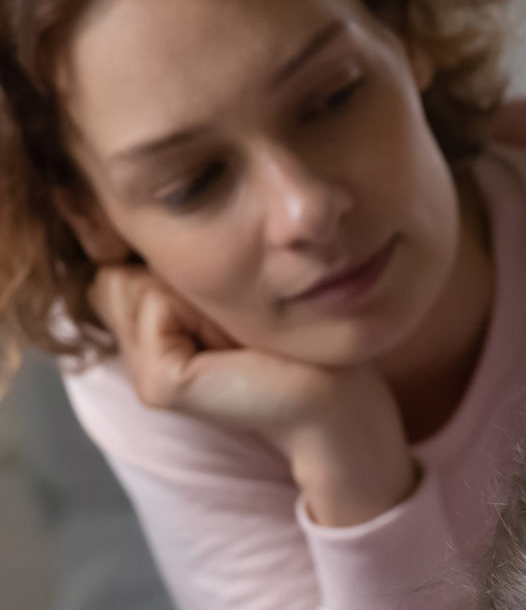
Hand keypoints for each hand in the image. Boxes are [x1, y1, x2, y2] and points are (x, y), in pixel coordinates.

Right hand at [90, 264, 416, 526]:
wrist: (332, 389)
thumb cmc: (286, 334)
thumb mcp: (218, 287)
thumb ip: (165, 262)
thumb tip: (110, 220)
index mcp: (145, 327)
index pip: (114, 262)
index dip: (170, 265)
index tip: (220, 305)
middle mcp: (136, 353)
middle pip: (115, 271)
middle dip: (178, 279)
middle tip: (229, 324)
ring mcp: (144, 374)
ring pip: (130, 283)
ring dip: (190, 292)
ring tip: (231, 335)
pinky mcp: (160, 384)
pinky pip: (154, 305)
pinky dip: (197, 312)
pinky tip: (230, 349)